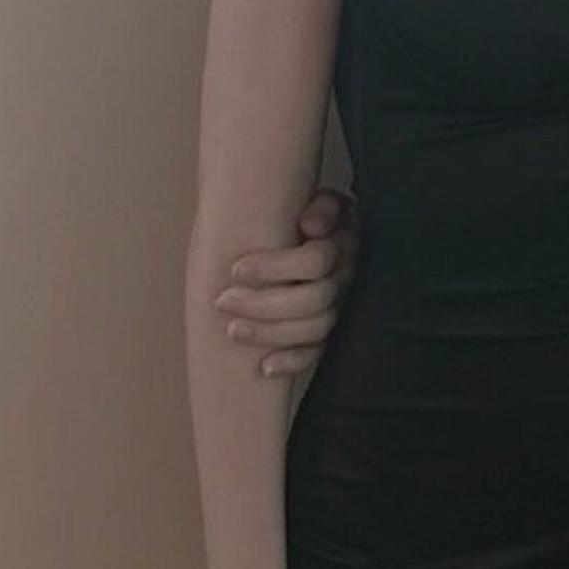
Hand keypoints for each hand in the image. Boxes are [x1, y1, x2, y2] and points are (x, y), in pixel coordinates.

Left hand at [214, 187, 359, 377]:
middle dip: (264, 304)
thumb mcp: (316, 202)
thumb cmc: (306, 215)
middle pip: (315, 300)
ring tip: (233, 330)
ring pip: (315, 329)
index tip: (236, 269)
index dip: (276, 267)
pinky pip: (317, 352)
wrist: (309, 230)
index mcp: (341, 243)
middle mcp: (344, 277)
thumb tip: (310, 225)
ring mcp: (339, 305)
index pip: (316, 261)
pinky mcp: (330, 330)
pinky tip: (265, 367)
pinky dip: (293, 361)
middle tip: (224, 301)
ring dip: (271, 333)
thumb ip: (320, 208)